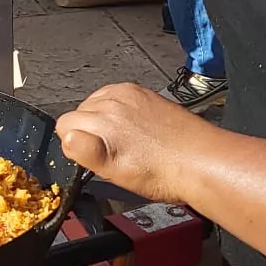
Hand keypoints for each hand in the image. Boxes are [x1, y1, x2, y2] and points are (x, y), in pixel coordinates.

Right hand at [56, 83, 213, 198]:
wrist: (200, 161)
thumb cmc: (163, 172)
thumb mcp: (117, 173)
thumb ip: (87, 153)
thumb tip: (68, 137)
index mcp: (104, 119)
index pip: (65, 126)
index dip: (75, 147)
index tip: (94, 158)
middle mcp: (114, 99)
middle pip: (80, 112)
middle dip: (89, 131)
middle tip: (112, 153)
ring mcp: (130, 93)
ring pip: (97, 104)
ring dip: (103, 120)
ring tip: (126, 142)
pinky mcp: (144, 93)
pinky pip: (118, 97)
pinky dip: (120, 111)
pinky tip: (136, 131)